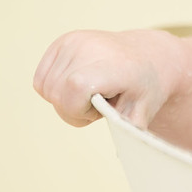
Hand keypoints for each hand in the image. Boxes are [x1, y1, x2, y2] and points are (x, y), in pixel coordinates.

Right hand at [33, 29, 183, 128]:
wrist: (150, 57)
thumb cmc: (145, 88)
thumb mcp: (141, 114)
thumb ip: (125, 132)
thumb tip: (123, 152)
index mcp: (113, 65)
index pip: (73, 91)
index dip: (79, 110)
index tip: (100, 109)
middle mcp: (91, 47)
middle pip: (56, 94)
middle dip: (73, 109)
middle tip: (101, 102)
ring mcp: (75, 40)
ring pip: (45, 88)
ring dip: (64, 98)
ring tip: (93, 90)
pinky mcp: (63, 40)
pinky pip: (41, 77)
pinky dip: (55, 86)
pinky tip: (80, 82)